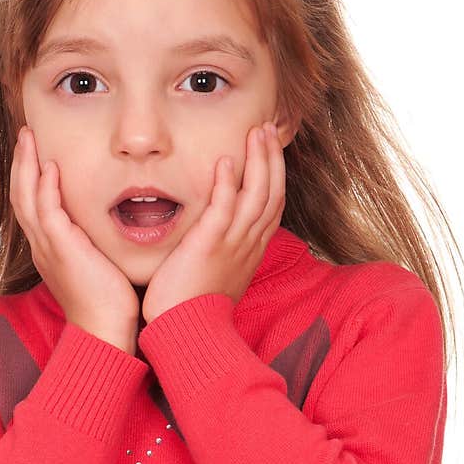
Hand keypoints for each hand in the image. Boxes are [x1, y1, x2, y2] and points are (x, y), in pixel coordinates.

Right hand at [10, 126, 140, 350]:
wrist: (104, 330)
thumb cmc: (107, 303)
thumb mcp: (96, 266)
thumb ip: (93, 244)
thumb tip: (105, 229)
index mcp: (49, 249)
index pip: (31, 204)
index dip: (29, 176)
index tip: (36, 151)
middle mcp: (41, 246)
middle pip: (20, 195)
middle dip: (21, 162)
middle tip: (26, 134)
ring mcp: (48, 247)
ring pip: (26, 197)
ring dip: (27, 165)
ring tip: (30, 137)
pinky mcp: (61, 249)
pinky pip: (46, 211)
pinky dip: (45, 187)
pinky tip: (50, 166)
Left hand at [141, 120, 285, 323]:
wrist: (189, 333)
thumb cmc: (195, 309)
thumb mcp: (219, 276)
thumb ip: (222, 251)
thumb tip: (216, 237)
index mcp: (251, 250)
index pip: (273, 205)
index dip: (275, 175)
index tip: (270, 151)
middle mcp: (249, 244)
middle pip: (272, 192)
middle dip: (272, 158)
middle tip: (266, 129)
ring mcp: (233, 244)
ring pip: (257, 194)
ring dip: (258, 160)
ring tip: (255, 132)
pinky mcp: (211, 245)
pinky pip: (225, 207)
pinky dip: (228, 182)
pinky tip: (226, 161)